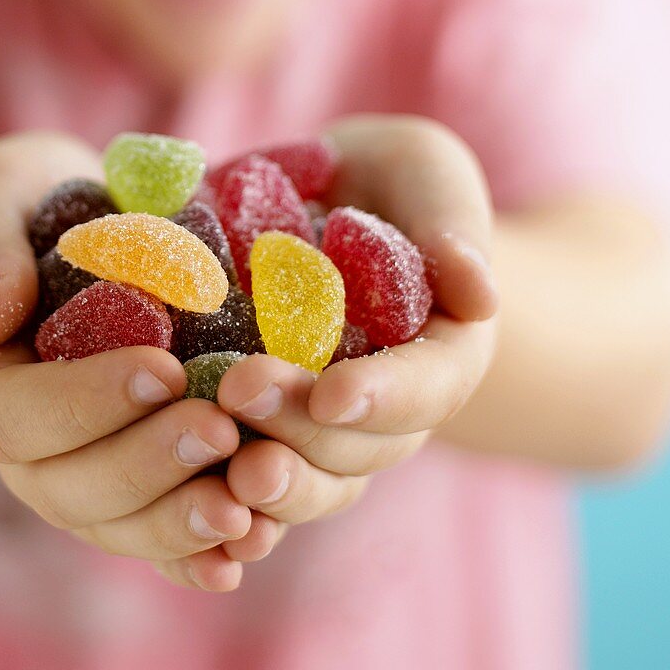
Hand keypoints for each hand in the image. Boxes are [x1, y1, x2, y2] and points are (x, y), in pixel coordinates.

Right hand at [0, 132, 278, 591]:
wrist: (49, 236)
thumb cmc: (19, 206)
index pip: (18, 416)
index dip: (87, 402)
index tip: (163, 367)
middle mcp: (27, 444)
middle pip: (70, 488)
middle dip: (147, 466)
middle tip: (220, 431)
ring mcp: (77, 468)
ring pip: (117, 523)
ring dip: (178, 524)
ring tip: (247, 509)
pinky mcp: (130, 472)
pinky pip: (153, 528)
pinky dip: (193, 553)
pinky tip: (244, 553)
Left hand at [210, 116, 498, 536]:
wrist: (332, 201)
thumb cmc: (389, 179)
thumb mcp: (424, 171)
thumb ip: (449, 218)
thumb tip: (478, 290)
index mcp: (444, 346)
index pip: (430, 384)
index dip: (385, 396)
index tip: (331, 394)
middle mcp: (390, 401)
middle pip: (361, 443)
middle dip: (301, 427)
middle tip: (240, 390)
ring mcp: (329, 423)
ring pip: (314, 479)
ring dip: (271, 481)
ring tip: (223, 471)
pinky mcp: (273, 424)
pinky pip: (259, 474)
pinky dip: (230, 496)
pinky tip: (192, 498)